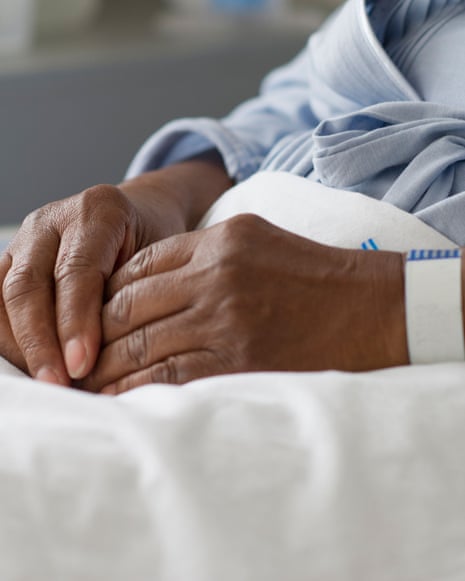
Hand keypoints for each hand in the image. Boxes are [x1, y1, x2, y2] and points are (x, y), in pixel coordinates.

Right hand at [0, 158, 232, 384]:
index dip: (76, 322)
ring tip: (46, 381)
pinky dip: (9, 334)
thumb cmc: (157, 243)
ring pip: (2, 293)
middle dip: (40, 341)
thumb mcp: (160, 260)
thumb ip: (133, 297)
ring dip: (19, 343)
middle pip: (29, 284)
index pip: (76, 271)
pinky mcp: (11, 259)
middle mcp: (53, 220)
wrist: (144, 215)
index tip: (82, 365)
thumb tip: (112, 361)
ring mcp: (26, 238)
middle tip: (59, 383)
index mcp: (98, 211)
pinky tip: (31, 363)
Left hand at [82, 214, 407, 393]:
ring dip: (108, 367)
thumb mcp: (254, 238)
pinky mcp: (240, 361)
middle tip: (76, 354)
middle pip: (130, 307)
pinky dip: (138, 389)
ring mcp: (227, 321)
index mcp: (219, 242)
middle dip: (94, 334)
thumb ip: (198, 251)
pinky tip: (120, 397)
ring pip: (142, 345)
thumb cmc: (310, 273)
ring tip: (87, 381)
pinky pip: (171, 377)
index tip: (91, 317)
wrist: (369, 307)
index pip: (137, 268)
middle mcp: (217, 277)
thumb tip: (144, 279)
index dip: (106, 294)